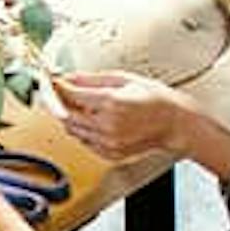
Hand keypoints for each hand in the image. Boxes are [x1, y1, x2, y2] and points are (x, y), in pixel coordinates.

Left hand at [47, 71, 201, 160]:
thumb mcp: (124, 79)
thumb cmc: (155, 99)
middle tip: (63, 93)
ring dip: (72, 117)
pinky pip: (84, 142)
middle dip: (60, 103)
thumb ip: (92, 79)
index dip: (58, 87)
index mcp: (111, 103)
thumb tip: (69, 77)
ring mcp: (109, 143)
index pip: (70, 95)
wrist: (176, 124)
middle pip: (65, 115)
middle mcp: (108, 125)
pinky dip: (84, 131)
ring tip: (86, 106)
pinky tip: (98, 120)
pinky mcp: (110, 154)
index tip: (53, 81)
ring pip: (72, 130)